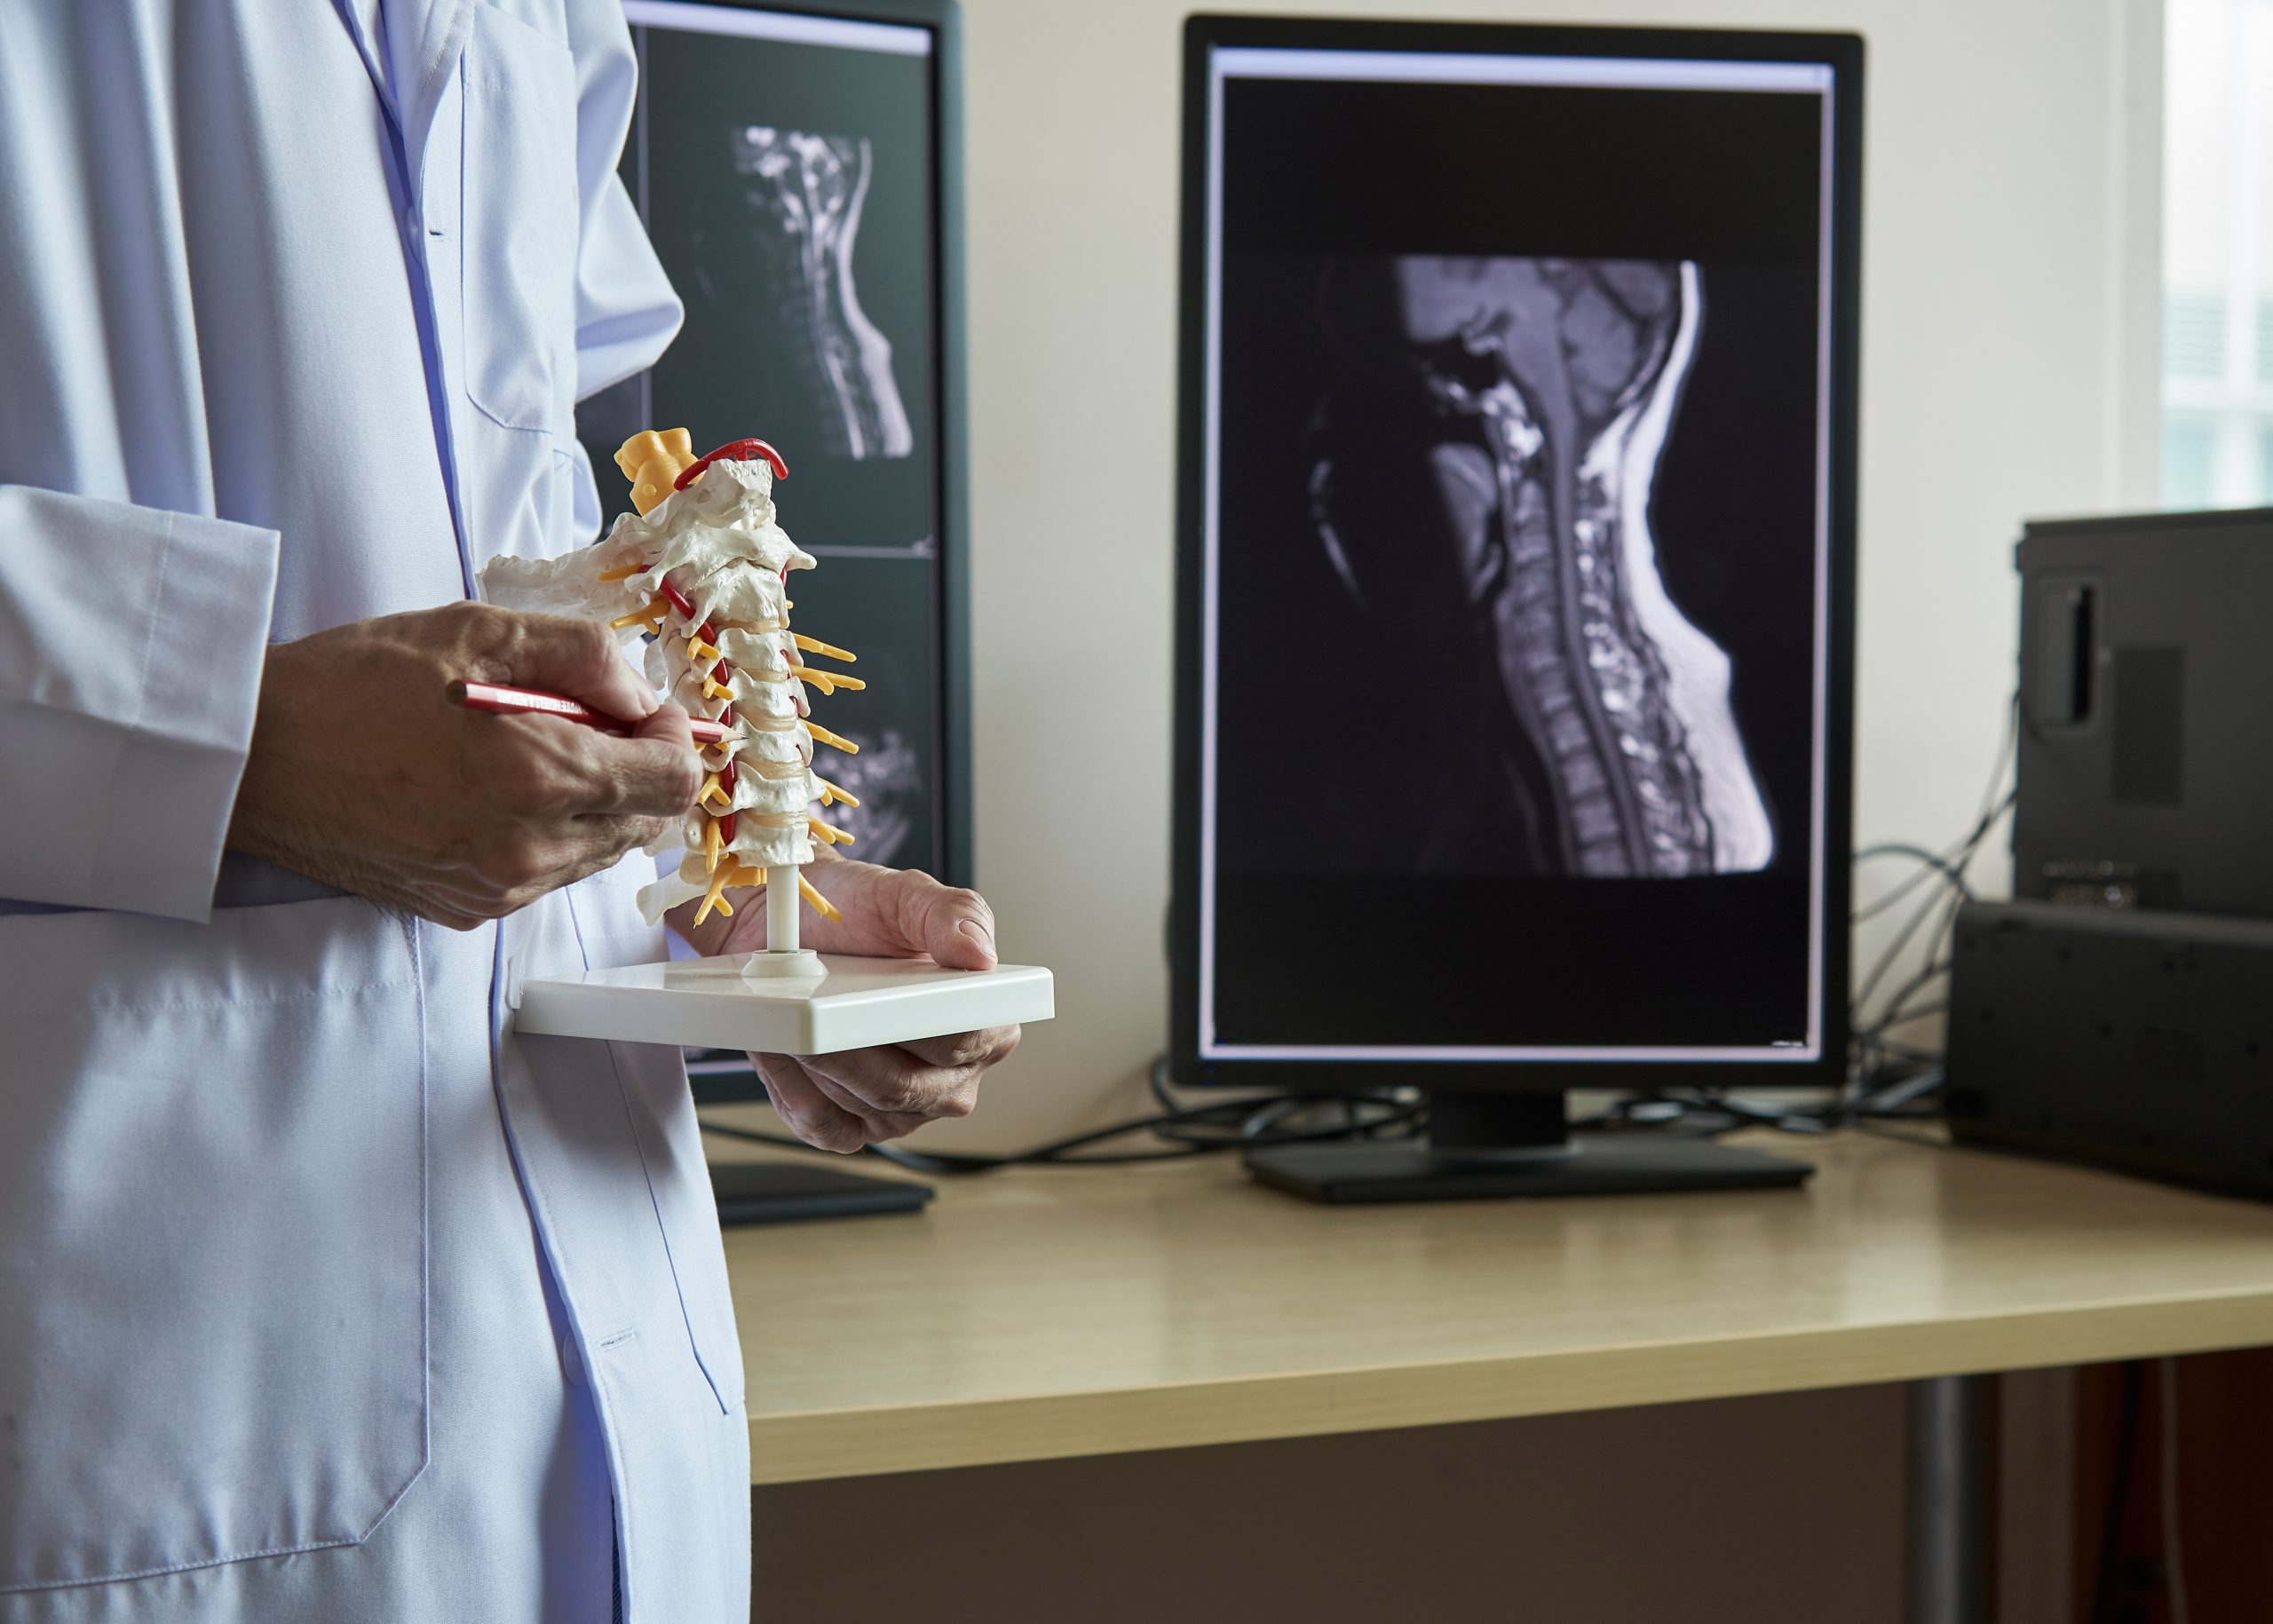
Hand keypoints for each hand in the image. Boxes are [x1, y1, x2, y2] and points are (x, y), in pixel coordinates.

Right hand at [227, 601, 700, 929]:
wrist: (253, 759)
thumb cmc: (355, 682)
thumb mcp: (477, 629)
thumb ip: (582, 655)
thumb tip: (643, 694)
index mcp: (540, 776)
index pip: (674, 782)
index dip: (675, 737)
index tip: (642, 709)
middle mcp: (529, 848)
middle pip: (647, 822)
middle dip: (637, 767)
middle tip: (585, 719)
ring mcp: (499, 889)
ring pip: (602, 853)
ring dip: (594, 802)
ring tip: (531, 750)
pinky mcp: (469, 910)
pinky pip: (551, 876)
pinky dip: (549, 833)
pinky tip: (495, 791)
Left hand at [672, 857, 1020, 1150]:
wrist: (791, 930)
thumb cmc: (857, 913)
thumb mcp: (906, 896)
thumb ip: (953, 914)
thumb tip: (980, 955)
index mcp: (985, 1020)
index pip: (968, 1042)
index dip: (924, 1026)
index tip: (883, 1002)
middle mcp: (953, 1073)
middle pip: (908, 1085)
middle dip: (851, 1047)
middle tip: (812, 1005)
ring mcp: (905, 1106)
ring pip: (863, 1105)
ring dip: (818, 1062)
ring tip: (792, 1015)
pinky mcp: (855, 1124)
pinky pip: (828, 1127)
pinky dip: (796, 1091)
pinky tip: (784, 1050)